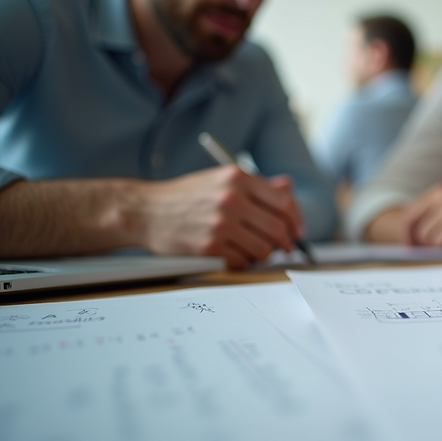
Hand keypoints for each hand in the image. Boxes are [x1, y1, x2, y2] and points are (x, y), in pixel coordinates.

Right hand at [140, 165, 303, 268]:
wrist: (145, 210)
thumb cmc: (186, 196)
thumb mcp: (221, 179)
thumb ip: (256, 185)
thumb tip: (289, 190)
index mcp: (238, 178)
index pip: (284, 201)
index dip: (295, 219)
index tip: (296, 230)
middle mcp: (231, 198)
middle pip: (278, 228)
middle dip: (286, 242)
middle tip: (284, 248)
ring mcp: (220, 223)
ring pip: (263, 248)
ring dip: (264, 254)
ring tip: (255, 250)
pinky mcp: (209, 247)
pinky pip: (242, 261)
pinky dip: (244, 262)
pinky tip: (235, 255)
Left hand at [400, 184, 441, 246]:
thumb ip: (430, 214)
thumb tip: (405, 233)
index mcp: (440, 190)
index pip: (410, 210)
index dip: (405, 228)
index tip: (407, 242)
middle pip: (412, 223)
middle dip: (412, 238)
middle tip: (415, 249)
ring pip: (424, 235)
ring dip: (432, 244)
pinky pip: (436, 243)